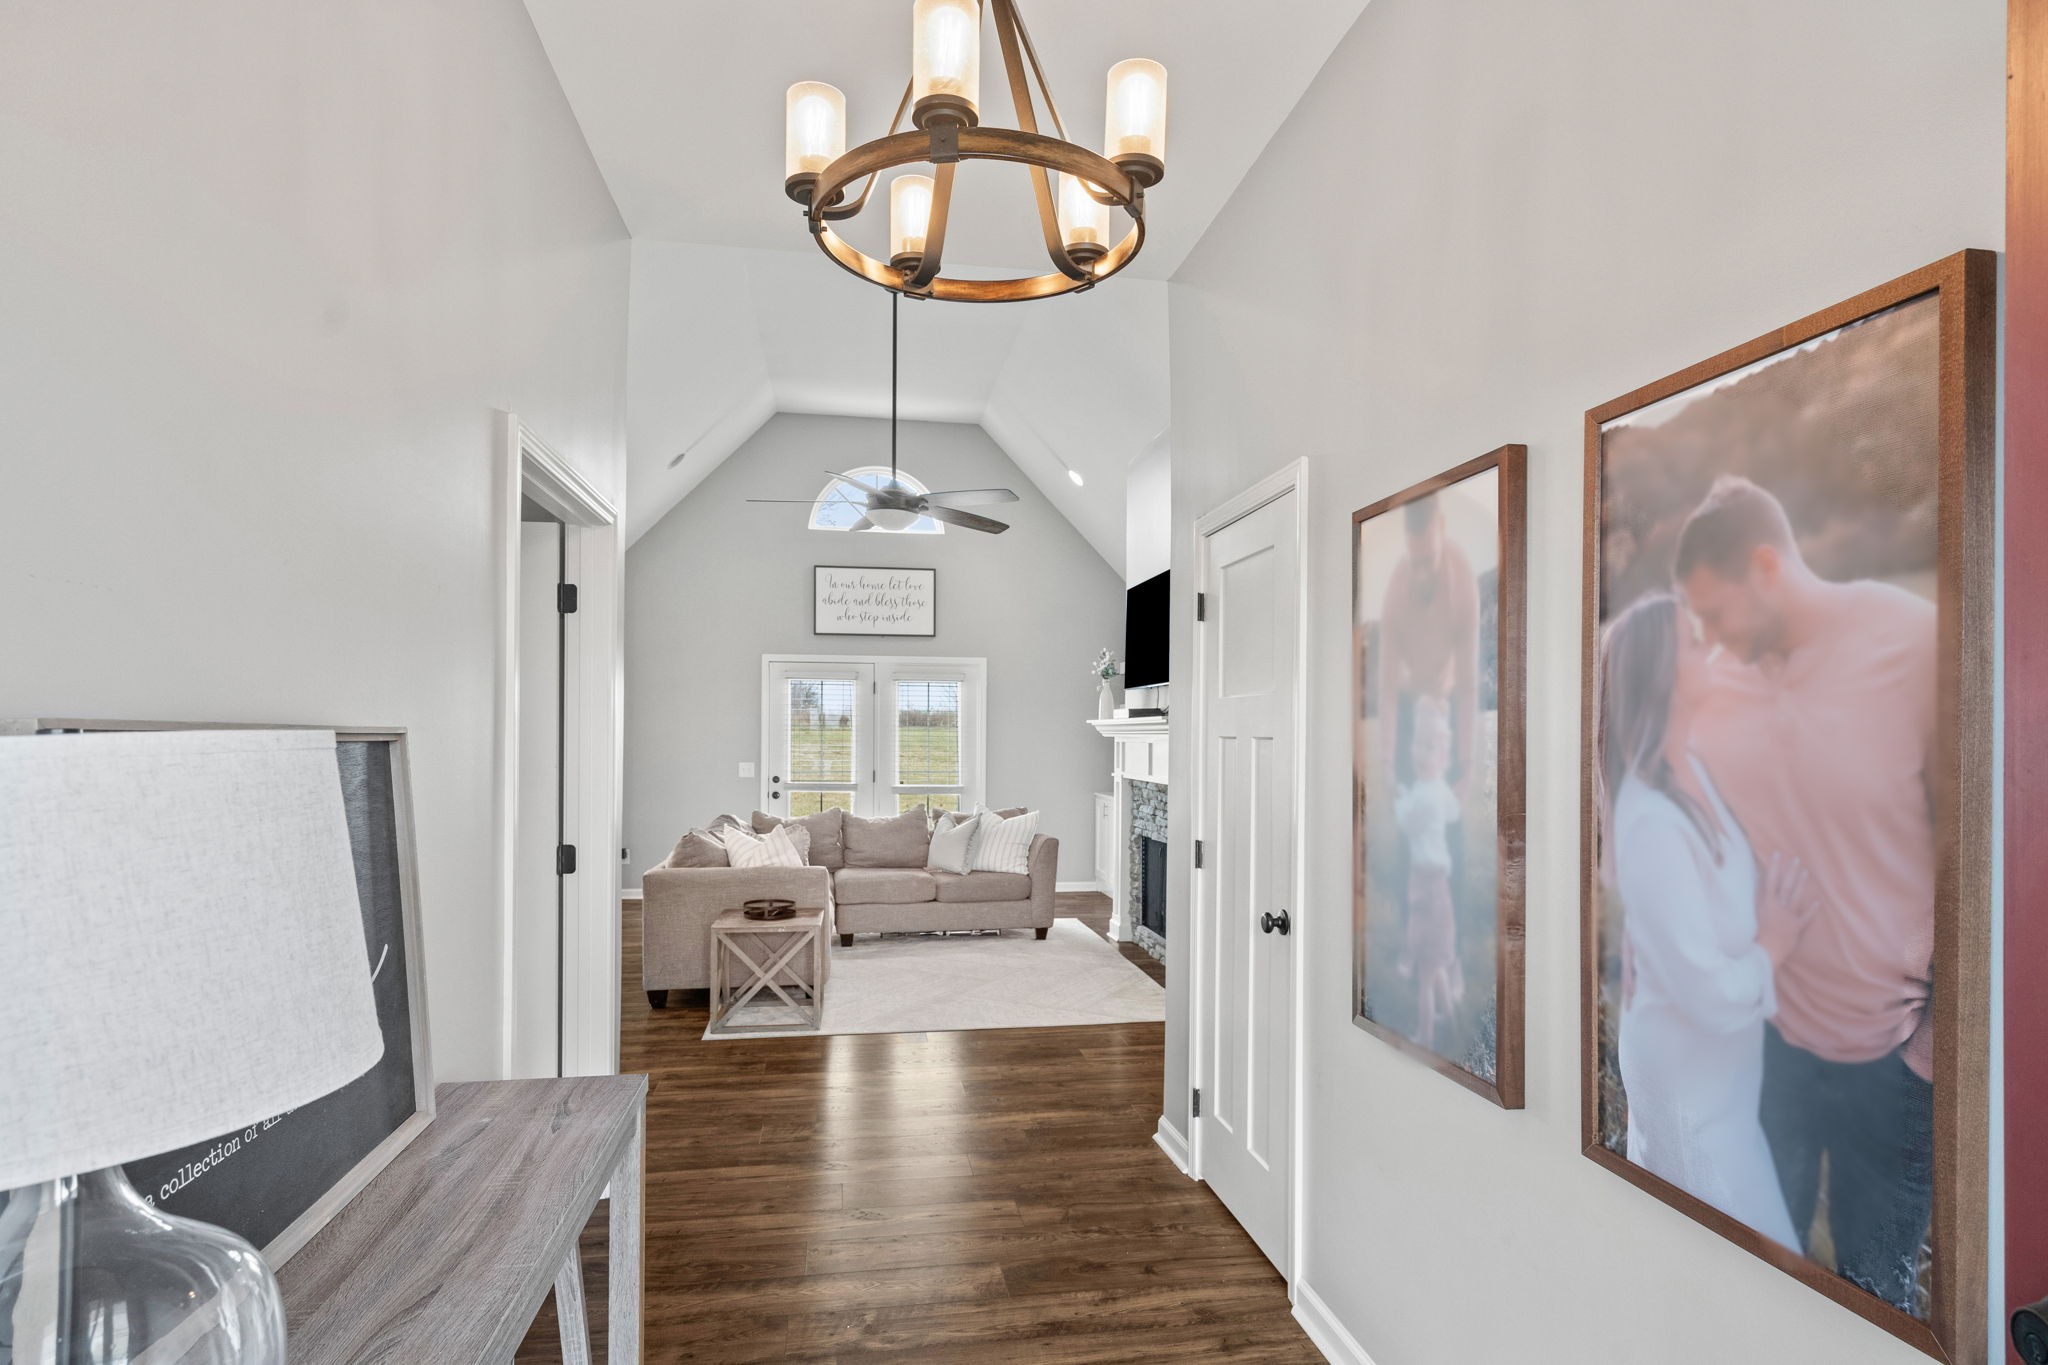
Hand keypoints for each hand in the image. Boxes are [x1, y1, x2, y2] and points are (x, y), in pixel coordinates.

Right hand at [1756, 852, 1819, 967]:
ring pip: (1796, 896)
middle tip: (1797, 859)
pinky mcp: (1796, 927)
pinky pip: (1806, 917)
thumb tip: (1742, 890)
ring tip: (1805, 872)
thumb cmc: (1750, 936)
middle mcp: (1778, 907)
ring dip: (1801, 884)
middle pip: (1786, 885)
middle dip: (1791, 871)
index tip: (1778, 854)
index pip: (1770, 880)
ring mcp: (1788, 916)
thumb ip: (1747, 903)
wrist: (1763, 953)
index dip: (1774, 866)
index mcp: (1765, 903)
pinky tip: (1817, 901)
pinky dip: (1811, 910)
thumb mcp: (1746, 916)